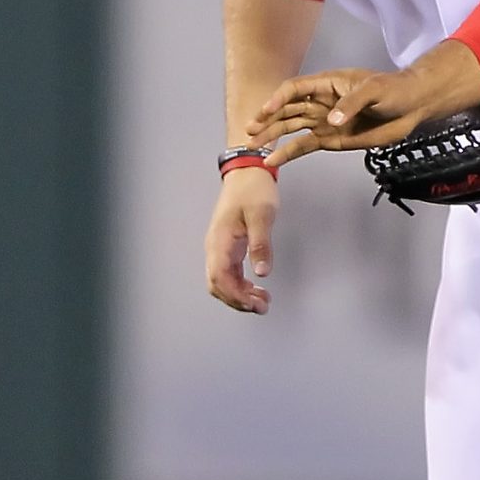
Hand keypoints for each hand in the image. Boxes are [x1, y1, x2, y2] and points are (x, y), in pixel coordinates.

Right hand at [204, 167, 279, 313]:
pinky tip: (257, 288)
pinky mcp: (228, 246)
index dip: (235, 295)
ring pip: (223, 280)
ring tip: (263, 301)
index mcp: (220, 241)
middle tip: (262, 307)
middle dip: (237, 300)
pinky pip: (229, 272)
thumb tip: (262, 272)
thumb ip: (261, 245)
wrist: (248, 172)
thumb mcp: (262, 216)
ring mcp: (220, 247)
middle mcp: (215, 247)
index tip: (254, 304)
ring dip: (240, 294)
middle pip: (218, 284)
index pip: (220, 278)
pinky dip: (241, 284)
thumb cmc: (254, 190)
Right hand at [253, 66, 428, 165]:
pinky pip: (305, 145)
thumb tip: (330, 121)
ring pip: (291, 127)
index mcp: (327, 84)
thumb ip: (351, 104)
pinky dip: (289, 153)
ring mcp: (324, 121)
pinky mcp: (331, 139)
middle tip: (250, 131)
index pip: (295, 89)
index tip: (266, 110)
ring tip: (253, 146)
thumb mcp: (374, 90)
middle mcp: (320, 102)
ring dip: (272, 135)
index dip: (278, 98)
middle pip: (287, 109)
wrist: (413, 106)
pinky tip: (274, 160)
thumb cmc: (394, 90)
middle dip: (267, 120)